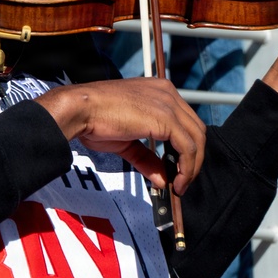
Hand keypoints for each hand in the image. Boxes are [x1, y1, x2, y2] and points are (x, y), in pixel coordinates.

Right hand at [35, 77, 205, 195]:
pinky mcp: (166, 117)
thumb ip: (147, 158)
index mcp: (159, 91)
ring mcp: (168, 103)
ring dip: (191, 167)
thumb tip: (161, 180)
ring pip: (196, 139)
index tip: (178, 168)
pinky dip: (186, 168)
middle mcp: (167, 93)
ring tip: (179, 186)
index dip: (186, 147)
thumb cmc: (95, 119)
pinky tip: (175, 181)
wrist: (81, 109)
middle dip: (193, 159)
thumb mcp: (127, 141)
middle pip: (196, 129)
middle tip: (181, 181)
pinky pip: (187, 147)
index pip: (185, 121)